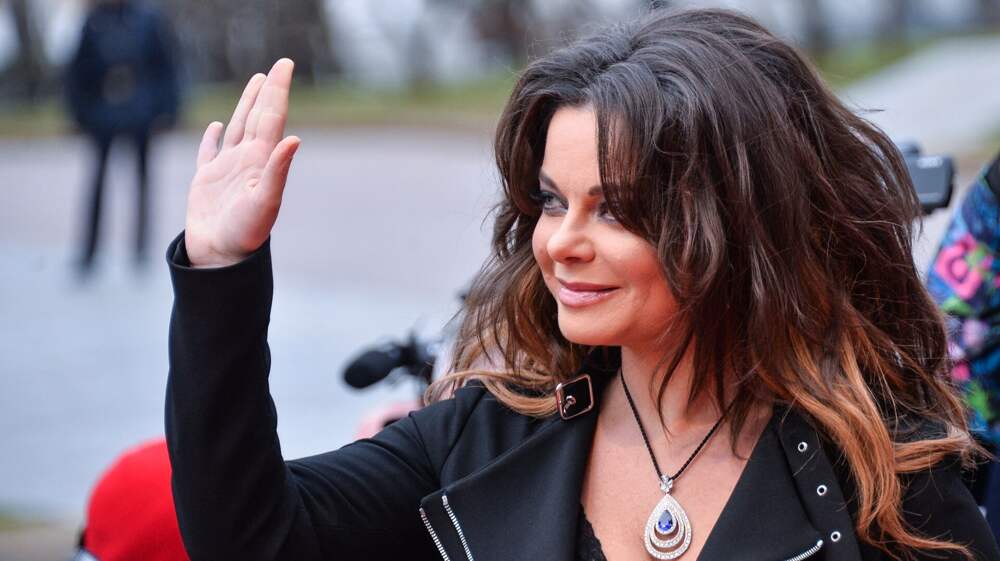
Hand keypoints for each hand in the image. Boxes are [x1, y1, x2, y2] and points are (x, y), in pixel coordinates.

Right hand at [184, 58, 299, 267]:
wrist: (222, 258)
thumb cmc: (246, 234)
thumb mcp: (265, 201)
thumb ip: (279, 170)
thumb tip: (294, 139)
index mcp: (262, 160)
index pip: (272, 116)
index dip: (278, 89)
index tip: (285, 64)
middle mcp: (248, 161)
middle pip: (258, 117)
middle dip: (267, 91)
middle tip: (277, 66)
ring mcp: (227, 169)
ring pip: (238, 127)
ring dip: (246, 105)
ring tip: (255, 83)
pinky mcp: (206, 181)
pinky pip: (210, 152)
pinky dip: (213, 137)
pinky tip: (218, 125)